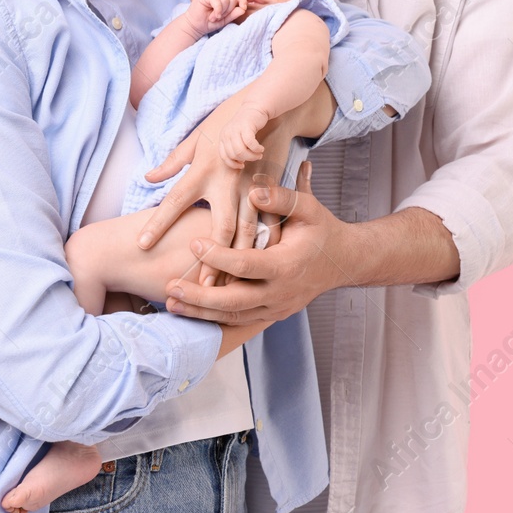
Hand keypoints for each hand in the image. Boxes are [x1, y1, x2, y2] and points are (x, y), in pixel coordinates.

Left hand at [137, 109, 254, 285]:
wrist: (271, 108)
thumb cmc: (228, 120)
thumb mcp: (198, 137)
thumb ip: (174, 161)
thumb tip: (149, 177)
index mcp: (204, 169)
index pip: (176, 199)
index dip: (158, 222)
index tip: (141, 244)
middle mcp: (228, 182)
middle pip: (220, 226)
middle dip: (212, 260)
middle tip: (201, 289)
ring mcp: (252, 188)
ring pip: (248, 232)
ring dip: (237, 262)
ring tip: (227, 289)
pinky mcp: (271, 191)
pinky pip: (269, 224)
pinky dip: (264, 246)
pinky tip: (259, 268)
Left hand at [163, 163, 347, 323]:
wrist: (343, 261)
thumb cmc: (321, 230)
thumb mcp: (308, 208)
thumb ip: (281, 198)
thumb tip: (252, 192)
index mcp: (288, 265)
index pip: (246, 265)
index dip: (218, 256)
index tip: (194, 243)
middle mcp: (281, 293)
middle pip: (234, 302)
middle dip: (199, 298)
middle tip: (169, 286)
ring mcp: (276, 308)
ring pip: (233, 317)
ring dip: (200, 312)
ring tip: (171, 303)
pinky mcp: (271, 315)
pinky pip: (239, 320)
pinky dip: (214, 318)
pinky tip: (191, 312)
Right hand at [187, 0, 245, 33]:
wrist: (195, 26)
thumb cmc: (209, 23)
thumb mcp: (225, 20)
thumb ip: (234, 14)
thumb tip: (243, 8)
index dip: (243, 1)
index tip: (243, 8)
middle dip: (228, 11)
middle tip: (219, 18)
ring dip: (221, 12)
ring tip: (214, 18)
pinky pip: (217, 0)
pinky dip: (217, 10)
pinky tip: (212, 16)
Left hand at [218, 104, 269, 169]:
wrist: (255, 108)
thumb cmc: (247, 126)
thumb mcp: (237, 136)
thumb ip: (235, 148)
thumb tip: (240, 163)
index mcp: (223, 137)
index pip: (224, 156)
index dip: (233, 164)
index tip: (242, 165)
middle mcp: (227, 133)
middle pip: (234, 155)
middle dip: (247, 159)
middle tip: (256, 157)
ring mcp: (235, 129)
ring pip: (241, 151)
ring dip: (252, 156)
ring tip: (259, 154)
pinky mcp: (245, 127)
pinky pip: (250, 143)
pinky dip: (256, 149)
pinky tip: (261, 148)